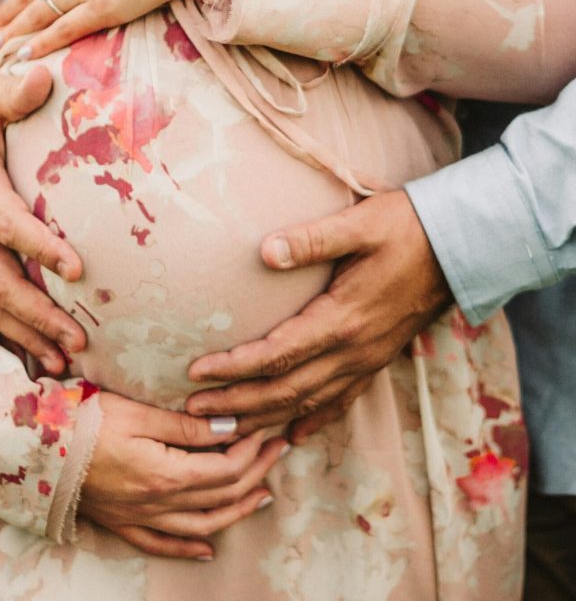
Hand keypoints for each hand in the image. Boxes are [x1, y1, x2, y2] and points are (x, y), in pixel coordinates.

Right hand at [0, 69, 87, 372]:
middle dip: (39, 314)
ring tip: (65, 362)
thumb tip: (45, 75)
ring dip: (24, 333)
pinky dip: (5, 330)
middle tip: (81, 341)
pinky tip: (34, 354)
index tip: (79, 268)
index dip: (39, 246)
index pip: (7, 222)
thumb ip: (12, 91)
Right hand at [81, 393, 285, 559]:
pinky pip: (161, 544)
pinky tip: (207, 548)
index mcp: (164, 474)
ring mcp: (138, 518)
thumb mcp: (136, 412)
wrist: (33, 446)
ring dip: (236, 513)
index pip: (224, 469)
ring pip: (200, 526)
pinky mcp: (121, 523)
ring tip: (261, 496)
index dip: (250, 451)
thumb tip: (229, 429)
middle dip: (255, 473)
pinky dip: (188, 548)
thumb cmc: (83, 421)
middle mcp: (156, 504)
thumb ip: (185, 426)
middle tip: (276, 451)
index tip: (264, 431)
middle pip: (219, 496)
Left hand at [185, 190, 453, 441]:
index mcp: (343, 319)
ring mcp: (367, 359)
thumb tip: (265, 250)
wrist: (463, 246)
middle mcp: (354, 350)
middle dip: (238, 403)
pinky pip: (341, 400)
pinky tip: (293, 434)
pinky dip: (314, 420)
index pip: (277, 355)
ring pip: (309, 402)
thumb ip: (312, 239)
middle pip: (286, 389)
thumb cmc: (406, 227)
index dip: (234, 368)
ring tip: (228, 430)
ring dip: (266, 418)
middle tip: (194, 411)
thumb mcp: (359, 223)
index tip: (197, 372)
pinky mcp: (378, 359)